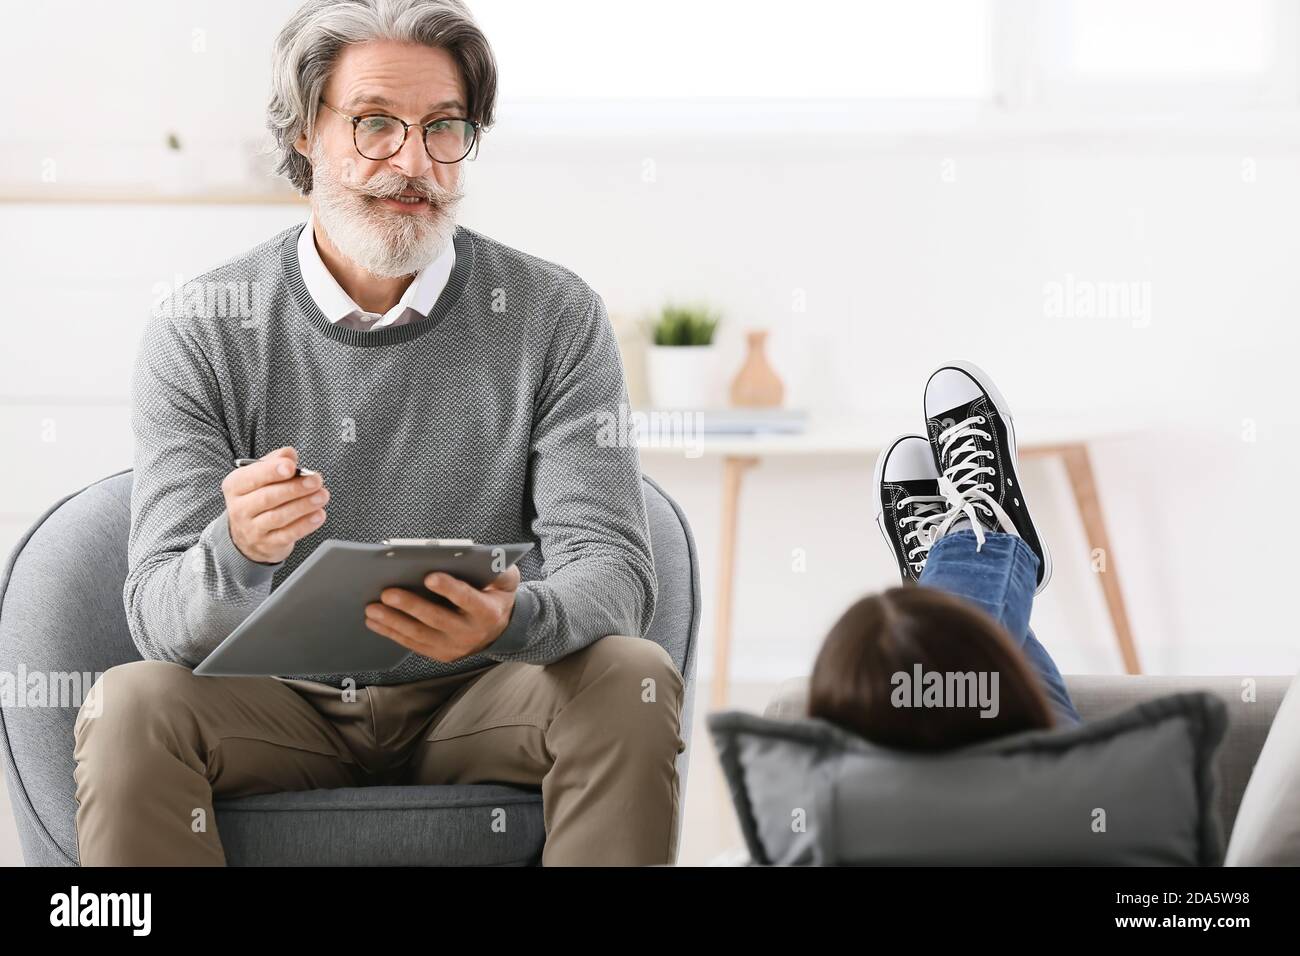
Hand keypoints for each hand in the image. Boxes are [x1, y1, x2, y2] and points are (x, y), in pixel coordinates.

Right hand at [221, 446, 328, 563]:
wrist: (247, 535)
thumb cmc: (258, 498)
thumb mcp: (260, 476)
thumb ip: (275, 461)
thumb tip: (289, 453)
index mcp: (235, 486)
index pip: (251, 477)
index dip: (272, 471)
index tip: (291, 467)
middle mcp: (239, 508)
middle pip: (268, 497)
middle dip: (294, 488)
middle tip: (316, 481)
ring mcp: (252, 529)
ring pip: (278, 517)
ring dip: (304, 505)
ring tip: (322, 496)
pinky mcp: (267, 544)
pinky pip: (288, 534)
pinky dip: (305, 525)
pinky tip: (319, 515)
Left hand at [364, 565, 521, 661]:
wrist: (499, 630)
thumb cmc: (496, 597)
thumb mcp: (506, 581)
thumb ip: (500, 569)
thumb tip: (486, 557)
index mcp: (487, 612)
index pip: (467, 599)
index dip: (448, 588)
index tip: (429, 576)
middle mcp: (470, 633)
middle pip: (436, 619)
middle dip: (410, 605)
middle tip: (387, 592)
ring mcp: (453, 647)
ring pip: (419, 634)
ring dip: (393, 622)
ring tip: (372, 609)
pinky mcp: (440, 654)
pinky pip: (412, 644)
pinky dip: (392, 633)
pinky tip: (375, 622)